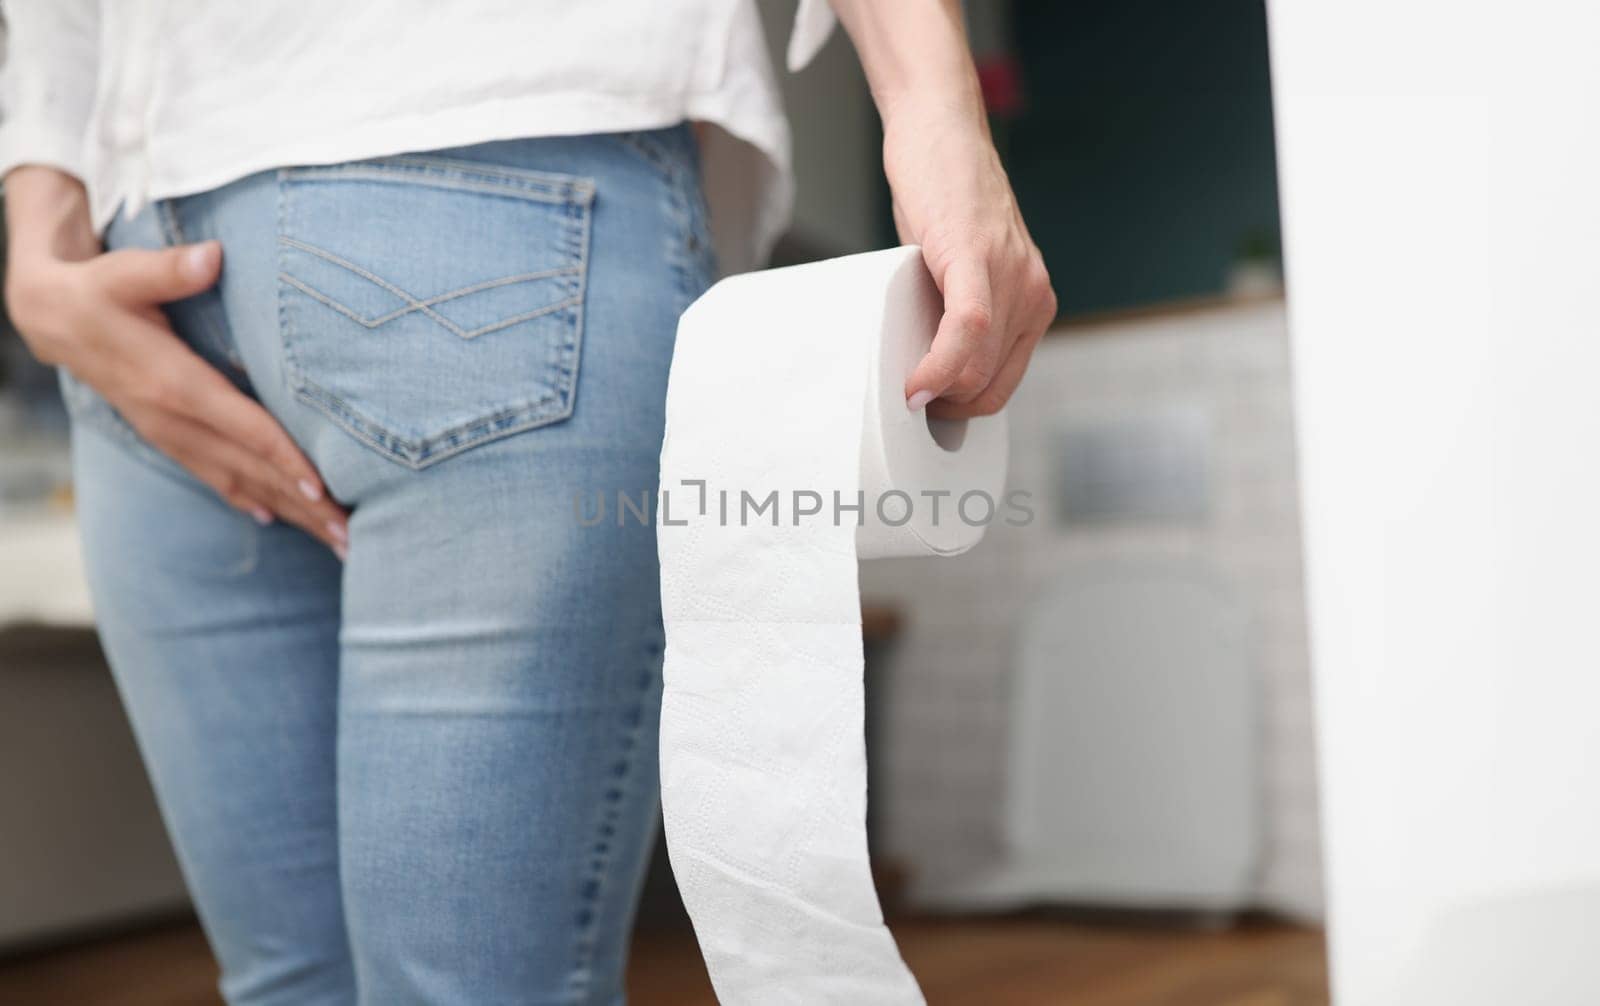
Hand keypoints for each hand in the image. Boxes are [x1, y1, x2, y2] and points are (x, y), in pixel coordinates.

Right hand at [4, 167, 348, 555]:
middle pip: (250, 469)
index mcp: (173, 384)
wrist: (51, 319)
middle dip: (302, 504)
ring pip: (237, 482)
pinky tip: (274, 518)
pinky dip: (246, 499)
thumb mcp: (125, 273)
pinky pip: (213, 476)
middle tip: (352, 537)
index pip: (242, 427)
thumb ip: (171, 269)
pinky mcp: (167, 437)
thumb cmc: (98, 291)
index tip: (322, 486)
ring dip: (287, 512)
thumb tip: (213, 257)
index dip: (283, 457)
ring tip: (333, 540)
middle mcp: (174, 420)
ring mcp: (169, 434)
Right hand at [825, 0, 1055, 418]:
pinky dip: (940, 364)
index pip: (1003, 383)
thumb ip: (959, 312)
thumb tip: (929, 363)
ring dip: (938, 392)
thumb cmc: (943, 196)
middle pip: (990, 383)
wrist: (939, 129)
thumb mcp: (960, 267)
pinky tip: (915, 381)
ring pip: (979, 367)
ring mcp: (1011, 276)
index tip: (926, 412)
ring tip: (905, 391)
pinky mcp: (978, 256)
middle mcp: (1032, 293)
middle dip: (947, 407)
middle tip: (908, 404)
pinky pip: (968, 331)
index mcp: (1032, 302)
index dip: (962, 409)